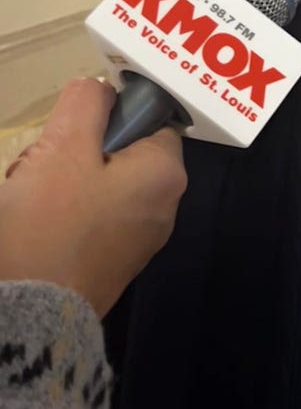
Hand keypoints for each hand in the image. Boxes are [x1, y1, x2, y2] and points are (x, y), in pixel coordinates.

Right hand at [0, 77, 186, 316]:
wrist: (27, 320)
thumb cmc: (51, 224)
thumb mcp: (63, 146)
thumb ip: (87, 103)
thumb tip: (100, 88)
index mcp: (166, 173)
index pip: (149, 117)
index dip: (108, 112)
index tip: (71, 126)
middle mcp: (163, 205)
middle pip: (118, 149)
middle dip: (72, 148)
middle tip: (41, 164)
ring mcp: (137, 238)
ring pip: (96, 182)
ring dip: (56, 178)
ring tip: (26, 193)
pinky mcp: (108, 263)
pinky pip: (87, 216)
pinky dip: (57, 210)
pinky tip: (28, 220)